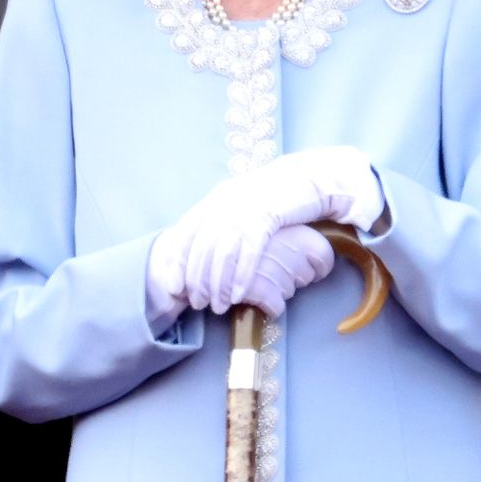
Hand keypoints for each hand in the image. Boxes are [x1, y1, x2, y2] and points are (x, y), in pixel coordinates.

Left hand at [156, 147, 383, 312]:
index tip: (173, 286)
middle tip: (197, 302)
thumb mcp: (242, 204)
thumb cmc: (275, 195)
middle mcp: (225, 201)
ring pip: (222, 251)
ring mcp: (246, 208)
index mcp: (216, 198)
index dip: (177, 261)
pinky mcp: (268, 215)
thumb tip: (204, 253)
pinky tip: (239, 294)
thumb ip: (223, 221)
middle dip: (197, 279)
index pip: (186, 231)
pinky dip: (240, 275)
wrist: (307, 175)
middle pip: (202, 246)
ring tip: (218, 305)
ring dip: (217, 283)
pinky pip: (248, 250)